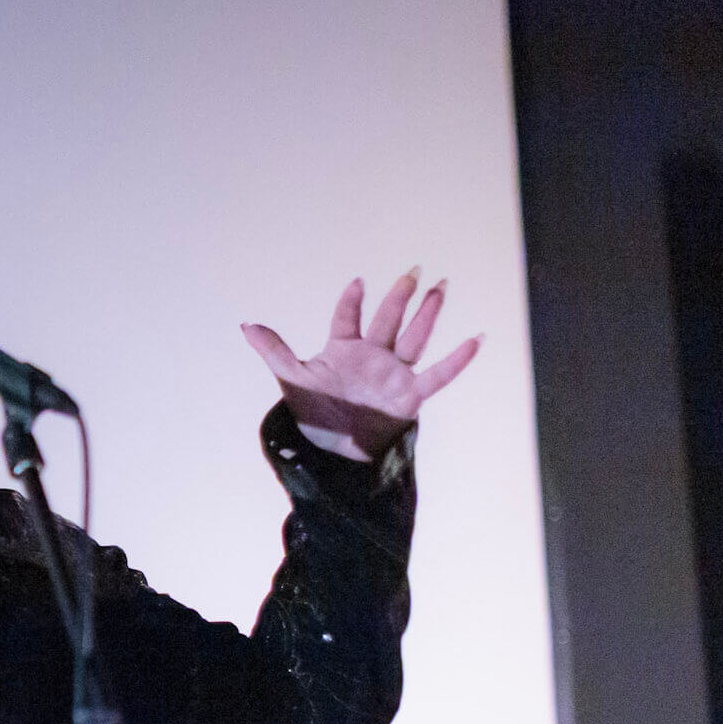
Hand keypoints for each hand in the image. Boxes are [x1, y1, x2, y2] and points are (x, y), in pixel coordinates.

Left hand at [241, 270, 480, 461]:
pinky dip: (457, 360)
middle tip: (413, 270)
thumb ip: (274, 351)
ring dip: (427, 314)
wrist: (334, 452)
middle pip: (388, 321)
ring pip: (414, 339)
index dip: (350, 302)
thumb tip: (246, 326)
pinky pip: (437, 376)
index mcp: (343, 349)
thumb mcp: (292, 380)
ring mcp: (393, 374)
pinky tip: (476, 339)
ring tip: (440, 288)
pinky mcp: (410, 396)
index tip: (357, 284)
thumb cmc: (315, 413)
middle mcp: (372, 356)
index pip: (347, 318)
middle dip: (400, 297)